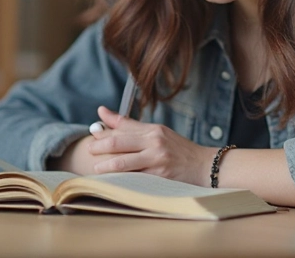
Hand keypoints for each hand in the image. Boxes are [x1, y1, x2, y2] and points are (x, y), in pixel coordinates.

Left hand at [87, 106, 214, 186]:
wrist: (204, 166)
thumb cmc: (178, 150)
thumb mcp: (158, 133)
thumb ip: (130, 126)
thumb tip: (102, 112)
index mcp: (153, 130)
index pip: (123, 127)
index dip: (104, 131)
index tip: (92, 133)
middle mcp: (154, 142)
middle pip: (119, 142)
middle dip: (100, 146)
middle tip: (89, 150)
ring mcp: (157, 160)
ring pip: (123, 162)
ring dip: (106, 165)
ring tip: (96, 169)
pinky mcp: (159, 177)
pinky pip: (134, 178)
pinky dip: (120, 179)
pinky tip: (111, 181)